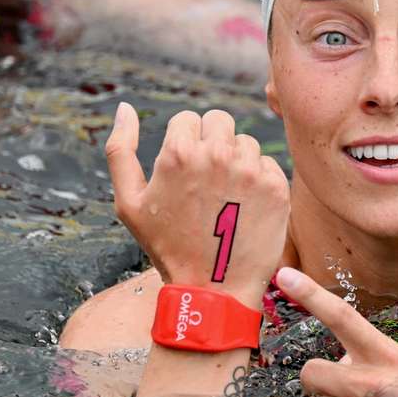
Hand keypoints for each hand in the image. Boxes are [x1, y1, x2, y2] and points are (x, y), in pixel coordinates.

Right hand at [105, 102, 288, 307]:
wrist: (214, 288)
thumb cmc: (168, 247)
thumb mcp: (129, 202)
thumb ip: (120, 150)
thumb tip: (124, 108)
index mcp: (179, 153)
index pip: (188, 118)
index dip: (184, 142)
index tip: (185, 170)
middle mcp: (218, 155)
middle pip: (220, 120)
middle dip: (212, 141)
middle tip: (207, 178)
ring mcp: (251, 170)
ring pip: (246, 142)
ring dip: (237, 160)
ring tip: (226, 197)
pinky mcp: (277, 187)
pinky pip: (268, 164)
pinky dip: (259, 180)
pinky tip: (246, 206)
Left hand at [274, 268, 397, 396]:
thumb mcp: (396, 363)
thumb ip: (363, 355)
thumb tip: (331, 363)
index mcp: (385, 353)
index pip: (343, 317)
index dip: (312, 295)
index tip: (285, 275)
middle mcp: (375, 381)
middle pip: (311, 372)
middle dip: (316, 379)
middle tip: (340, 386)